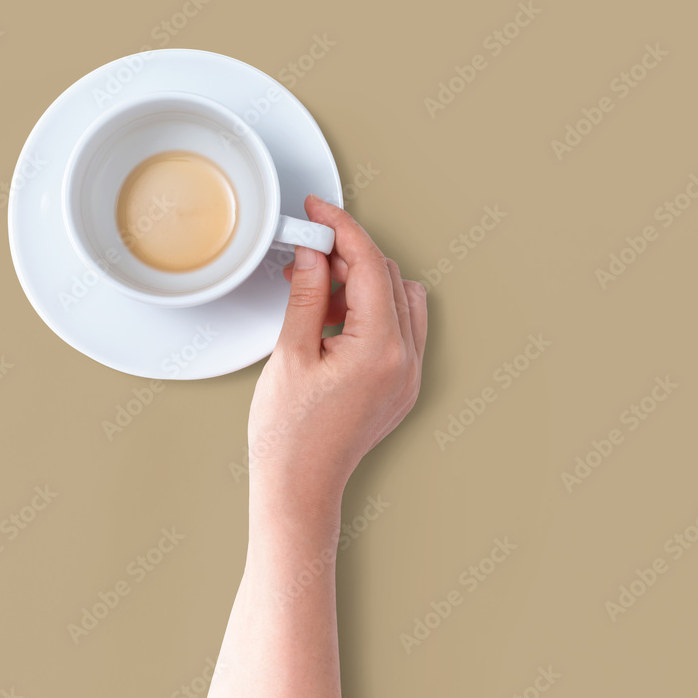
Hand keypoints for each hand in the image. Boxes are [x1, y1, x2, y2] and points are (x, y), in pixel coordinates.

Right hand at [247, 195, 427, 519]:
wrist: (299, 486)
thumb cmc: (290, 436)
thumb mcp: (289, 353)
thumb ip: (305, 294)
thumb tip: (312, 252)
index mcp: (380, 349)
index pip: (369, 265)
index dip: (342, 228)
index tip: (319, 211)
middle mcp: (405, 361)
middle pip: (388, 277)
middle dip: (348, 254)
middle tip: (307, 249)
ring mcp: (407, 376)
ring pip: (400, 299)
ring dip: (362, 281)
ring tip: (315, 289)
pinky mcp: (400, 386)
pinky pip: (398, 328)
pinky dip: (370, 310)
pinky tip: (332, 317)